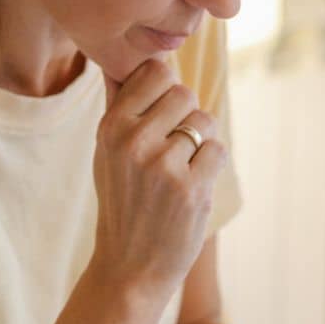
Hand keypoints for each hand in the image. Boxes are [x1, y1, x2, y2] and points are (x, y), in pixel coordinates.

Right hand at [92, 55, 227, 294]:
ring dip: (200, 145)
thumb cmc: (123, 202)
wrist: (129, 267)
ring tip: (177, 174)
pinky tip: (190, 189)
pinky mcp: (191, 188)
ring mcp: (162, 165)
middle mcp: (133, 141)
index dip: (167, 91)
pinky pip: (218, 150)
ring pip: (204, 122)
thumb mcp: (106, 152)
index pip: (157, 72)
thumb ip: (119, 104)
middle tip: (170, 153)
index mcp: (110, 126)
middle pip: (185, 94)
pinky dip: (210, 167)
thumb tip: (121, 57)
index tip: (161, 117)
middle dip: (186, 119)